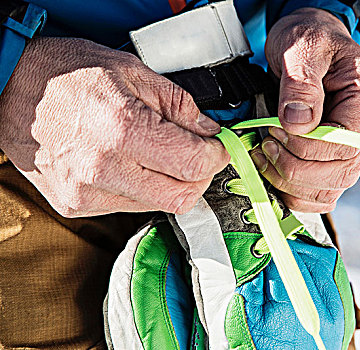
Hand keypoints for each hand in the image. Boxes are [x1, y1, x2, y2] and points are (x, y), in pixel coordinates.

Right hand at [0, 37, 228, 216]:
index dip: (217, 156)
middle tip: (199, 154)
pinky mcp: (76, 206)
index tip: (219, 147)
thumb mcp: (132, 72)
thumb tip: (208, 131)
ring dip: (171, 182)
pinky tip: (132, 164)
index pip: (193, 164)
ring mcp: (88, 193)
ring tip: (160, 153)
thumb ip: (179, 105)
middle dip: (200, 175)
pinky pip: (130, 207)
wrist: (9, 90)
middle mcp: (104, 168)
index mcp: (123, 129)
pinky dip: (143, 188)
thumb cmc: (64, 74)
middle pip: (181, 196)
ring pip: (158, 205)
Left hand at [255, 8, 359, 212]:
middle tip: (266, 147)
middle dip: (296, 169)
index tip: (277, 132)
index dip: (309, 147)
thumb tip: (298, 124)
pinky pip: (319, 192)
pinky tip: (272, 173)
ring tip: (264, 158)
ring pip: (330, 190)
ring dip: (291, 185)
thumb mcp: (303, 47)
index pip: (347, 143)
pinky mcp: (330, 157)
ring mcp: (348, 146)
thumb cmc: (310, 38)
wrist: (308, 41)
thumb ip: (301, 85)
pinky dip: (294, 192)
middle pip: (341, 173)